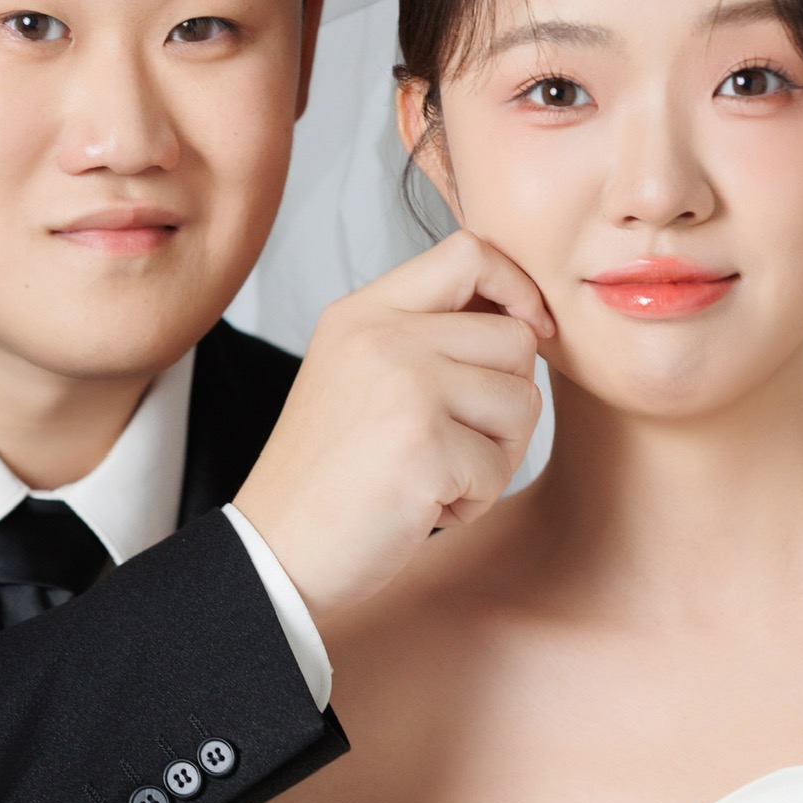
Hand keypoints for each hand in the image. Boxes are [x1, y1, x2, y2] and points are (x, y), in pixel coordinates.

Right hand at [232, 228, 553, 641]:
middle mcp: (382, 336)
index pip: (470, 252)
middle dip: (507, 401)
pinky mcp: (424, 447)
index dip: (518, 289)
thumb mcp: (360, 373)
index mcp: (364, 312)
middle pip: (516, 338)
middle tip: (455, 443)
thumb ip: (426, 334)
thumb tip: (526, 317)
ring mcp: (405, 388)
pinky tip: (420, 506)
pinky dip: (472, 502)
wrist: (275, 551)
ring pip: (522, 403)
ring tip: (432, 474)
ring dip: (494, 455)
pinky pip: (500, 469)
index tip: (527, 333)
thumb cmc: (330, 474)